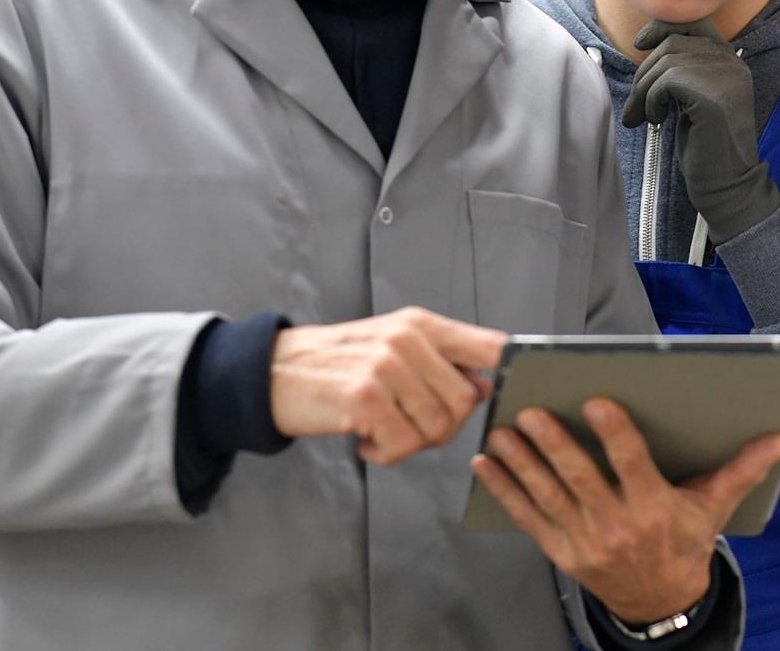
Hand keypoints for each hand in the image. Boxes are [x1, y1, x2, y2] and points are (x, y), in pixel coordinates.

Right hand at [270, 307, 504, 466]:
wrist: (271, 372)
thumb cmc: (337, 363)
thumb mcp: (392, 343)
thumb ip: (441, 359)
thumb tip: (487, 386)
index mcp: (422, 324)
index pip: (490, 347)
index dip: (508, 375)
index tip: (505, 396)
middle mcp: (409, 339)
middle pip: (466, 402)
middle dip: (443, 427)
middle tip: (408, 426)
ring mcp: (387, 366)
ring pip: (437, 428)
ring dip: (410, 443)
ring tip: (380, 429)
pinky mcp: (365, 397)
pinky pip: (404, 445)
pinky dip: (386, 454)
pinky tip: (364, 439)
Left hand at [470, 396, 779, 625]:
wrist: (662, 602)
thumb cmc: (686, 543)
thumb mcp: (716, 508)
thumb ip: (742, 470)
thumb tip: (778, 439)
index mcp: (655, 507)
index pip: (632, 465)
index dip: (614, 434)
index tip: (595, 403)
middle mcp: (618, 524)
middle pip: (581, 479)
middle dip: (554, 444)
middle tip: (532, 412)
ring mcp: (585, 540)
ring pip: (548, 495)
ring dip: (522, 463)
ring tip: (502, 431)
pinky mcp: (562, 551)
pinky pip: (528, 518)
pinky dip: (506, 491)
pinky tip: (487, 464)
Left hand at [622, 18, 779, 240]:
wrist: (726, 185)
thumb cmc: (704, 144)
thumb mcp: (692, 97)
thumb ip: (681, 68)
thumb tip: (645, 44)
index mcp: (730, 59)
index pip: (694, 22)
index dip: (662, 26)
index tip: (640, 44)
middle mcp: (732, 62)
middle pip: (672, 43)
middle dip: (644, 73)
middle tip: (634, 107)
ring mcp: (726, 76)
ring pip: (665, 61)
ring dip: (643, 91)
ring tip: (642, 117)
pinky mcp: (713, 95)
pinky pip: (666, 81)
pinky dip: (651, 100)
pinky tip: (657, 121)